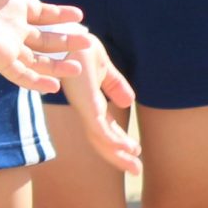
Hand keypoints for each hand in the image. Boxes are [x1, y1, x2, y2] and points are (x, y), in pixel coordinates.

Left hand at [0, 0, 88, 92]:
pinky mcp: (0, 59)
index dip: (61, 17)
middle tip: (88, 42)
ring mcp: (8, 47)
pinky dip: (37, 82)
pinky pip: (21, 75)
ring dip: (59, 66)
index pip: (44, 16)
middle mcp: (14, 31)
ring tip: (79, 67)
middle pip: (46, 41)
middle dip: (67, 42)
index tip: (78, 15)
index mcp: (16, 10)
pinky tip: (54, 86)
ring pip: (39, 61)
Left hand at [61, 33, 141, 173]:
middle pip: (103, 140)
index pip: (107, 129)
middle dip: (120, 156)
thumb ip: (116, 85)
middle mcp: (86, 109)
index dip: (120, 142)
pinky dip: (112, 140)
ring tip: (134, 164)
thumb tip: (128, 102)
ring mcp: (84, 108)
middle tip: (137, 170)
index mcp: (91, 103)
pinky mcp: (85, 103)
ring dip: (117, 154)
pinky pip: (99, 127)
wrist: (70, 36)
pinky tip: (125, 149)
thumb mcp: (105, 67)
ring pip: (100, 139)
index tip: (135, 153)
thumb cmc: (81, 48)